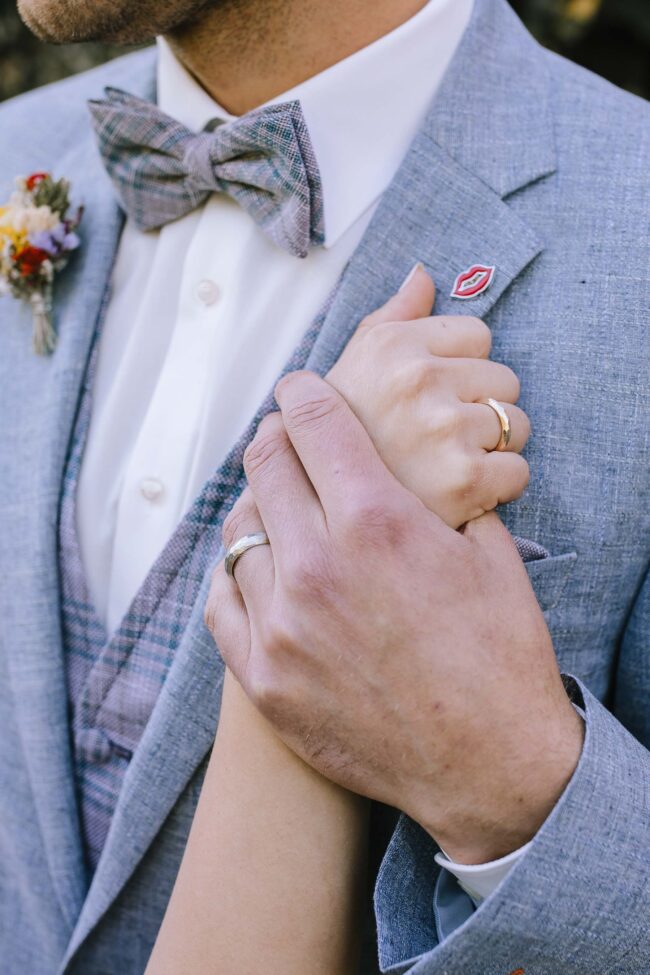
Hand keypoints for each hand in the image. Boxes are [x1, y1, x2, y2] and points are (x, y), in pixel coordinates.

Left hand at [206, 372, 582, 863]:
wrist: (488, 765)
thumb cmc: (497, 657)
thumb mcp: (487, 555)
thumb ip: (435, 496)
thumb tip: (401, 464)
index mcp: (377, 522)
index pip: (315, 423)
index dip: (303, 393)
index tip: (298, 388)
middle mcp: (317, 566)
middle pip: (265, 466)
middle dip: (275, 439)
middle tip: (284, 438)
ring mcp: (280, 626)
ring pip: (238, 532)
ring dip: (257, 508)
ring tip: (277, 509)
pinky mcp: (261, 679)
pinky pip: (221, 599)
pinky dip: (237, 575)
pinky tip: (259, 570)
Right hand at [326, 264, 529, 527]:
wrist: (326, 512)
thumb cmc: (352, 435)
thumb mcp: (357, 366)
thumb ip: (394, 317)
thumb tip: (423, 274)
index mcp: (392, 345)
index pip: (479, 334)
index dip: (460, 369)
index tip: (431, 398)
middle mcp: (416, 379)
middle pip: (505, 378)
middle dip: (480, 408)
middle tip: (439, 439)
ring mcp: (441, 428)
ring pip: (516, 424)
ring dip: (492, 449)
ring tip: (447, 466)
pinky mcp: (464, 478)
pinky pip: (517, 471)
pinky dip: (498, 488)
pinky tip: (461, 494)